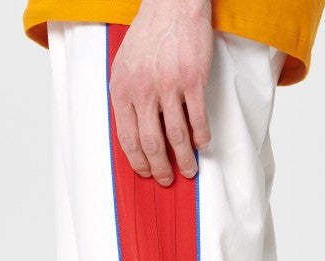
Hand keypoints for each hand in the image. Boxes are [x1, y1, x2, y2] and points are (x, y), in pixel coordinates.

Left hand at [109, 0, 213, 185]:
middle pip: (151, 143)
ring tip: (190, 169)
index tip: (147, 173)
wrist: (171, 7)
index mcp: (122, 89)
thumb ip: (127, 95)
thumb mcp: (124, 64)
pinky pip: (197, 119)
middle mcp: (142, 90)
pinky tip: (203, 144)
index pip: (127, 137)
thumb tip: (134, 129)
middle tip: (168, 179)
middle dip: (161, 167)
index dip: (138, 161)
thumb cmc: (150, 35)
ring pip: (176, 136)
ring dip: (185, 159)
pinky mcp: (192, 80)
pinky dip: (201, 137)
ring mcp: (168, 86)